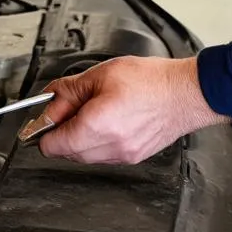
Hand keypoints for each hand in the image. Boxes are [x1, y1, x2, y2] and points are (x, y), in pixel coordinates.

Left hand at [29, 56, 230, 164]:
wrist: (186, 93)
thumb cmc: (151, 81)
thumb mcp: (100, 74)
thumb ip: (67, 92)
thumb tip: (47, 105)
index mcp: (96, 126)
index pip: (52, 146)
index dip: (44, 129)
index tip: (47, 117)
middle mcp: (109, 147)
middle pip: (66, 153)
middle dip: (63, 131)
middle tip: (72, 106)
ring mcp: (123, 156)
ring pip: (84, 156)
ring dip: (80, 138)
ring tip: (95, 110)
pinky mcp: (134, 157)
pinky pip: (103, 155)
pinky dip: (98, 141)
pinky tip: (110, 120)